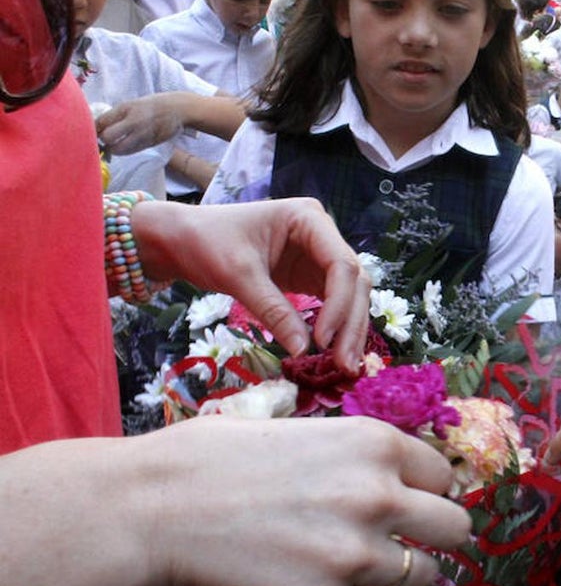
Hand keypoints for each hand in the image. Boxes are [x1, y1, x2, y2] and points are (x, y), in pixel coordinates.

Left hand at [97, 93, 185, 154]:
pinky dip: (124, 151)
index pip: (100, 121)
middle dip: (103, 141)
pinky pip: (131, 151)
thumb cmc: (153, 106)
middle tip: (104, 140)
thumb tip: (99, 128)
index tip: (94, 132)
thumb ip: (117, 116)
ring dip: (113, 149)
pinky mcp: (149, 143)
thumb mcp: (132, 104)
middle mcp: (132, 121)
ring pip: (118, 148)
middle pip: (107, 137)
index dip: (93, 129)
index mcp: (125, 108)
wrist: (178, 109)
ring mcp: (142, 133)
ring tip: (114, 146)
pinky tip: (125, 147)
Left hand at [133, 198, 370, 371]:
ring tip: (344, 367)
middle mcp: (323, 235)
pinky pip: (334, 304)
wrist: (181, 239)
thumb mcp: (238, 276)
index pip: (342, 265)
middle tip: (344, 365)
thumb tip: (303, 351)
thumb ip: (273, 310)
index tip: (321, 341)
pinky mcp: (311, 277)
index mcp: (309, 219)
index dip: (339, 305)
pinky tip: (334, 354)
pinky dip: (336, 329)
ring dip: (350, 330)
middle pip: (354, 283)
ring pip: (351, 296)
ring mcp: (319, 257)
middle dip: (351, 324)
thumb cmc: (206, 243)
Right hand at [141, 416, 472, 585]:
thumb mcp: (308, 430)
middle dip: (434, 534)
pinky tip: (320, 582)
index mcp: (376, 444)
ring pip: (423, 576)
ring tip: (355, 562)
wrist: (157, 507)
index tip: (408, 500)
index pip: (443, 475)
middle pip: (456, 528)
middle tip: (406, 538)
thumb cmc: (219, 458)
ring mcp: (356, 555)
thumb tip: (398, 478)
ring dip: (398, 572)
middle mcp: (379, 497)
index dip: (424, 489)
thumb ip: (361, 456)